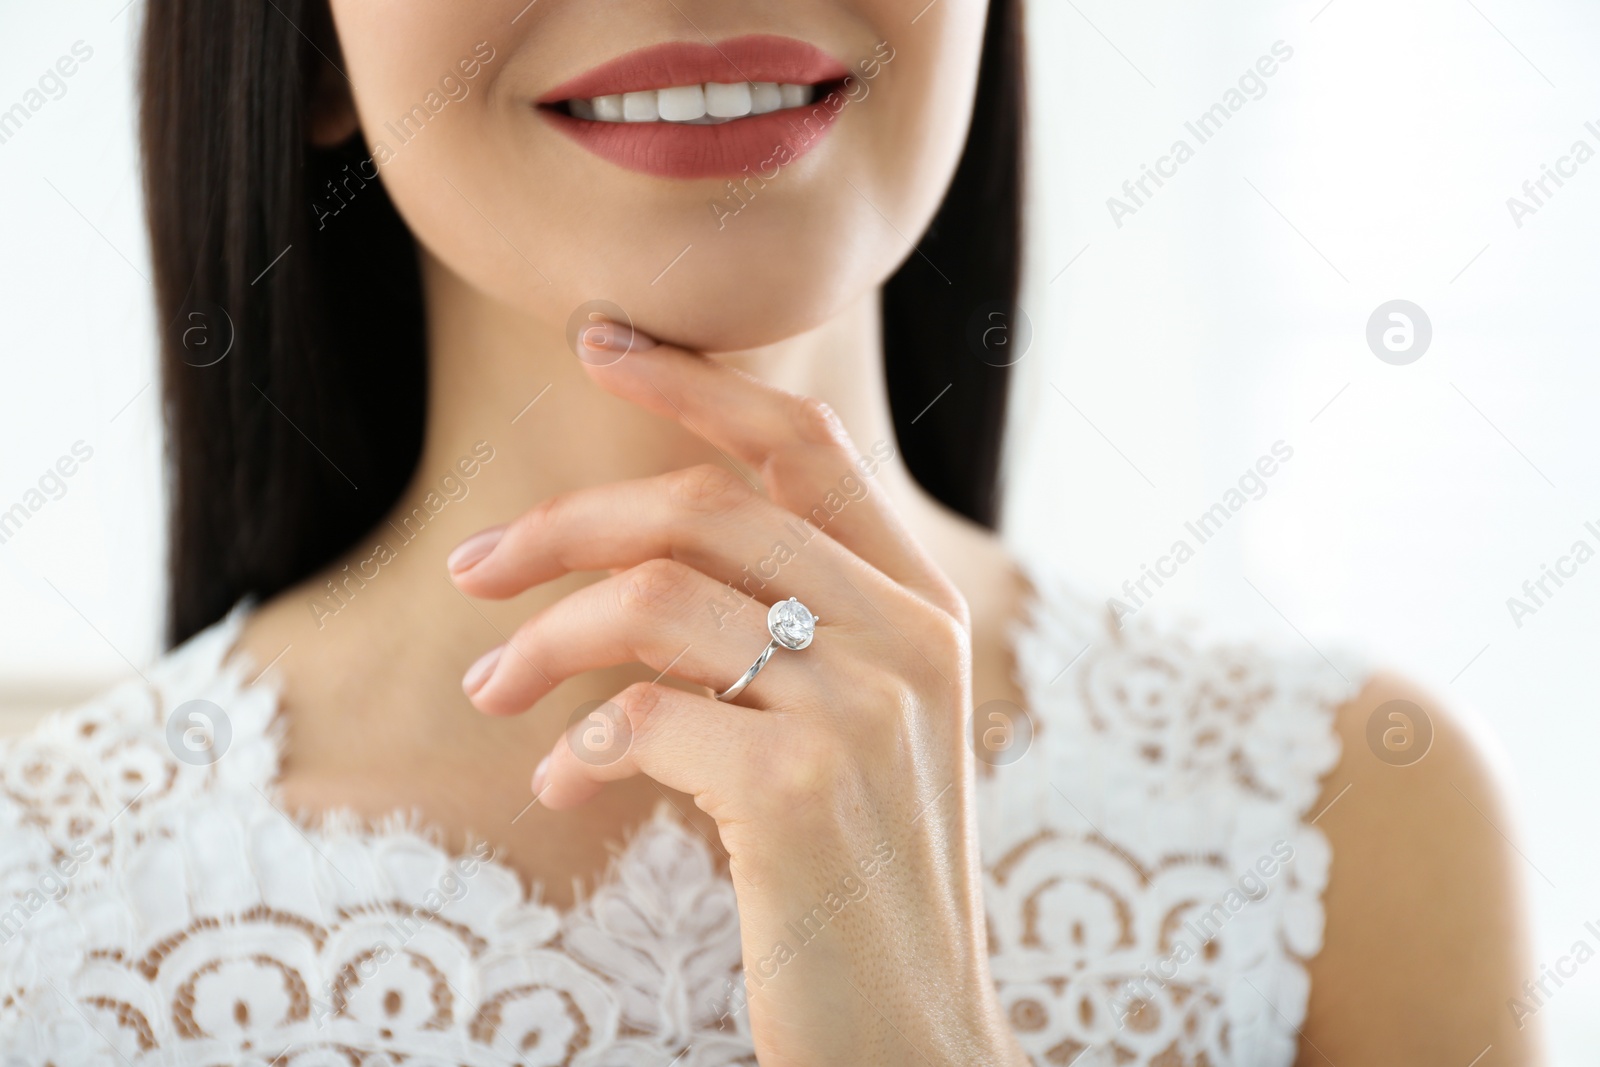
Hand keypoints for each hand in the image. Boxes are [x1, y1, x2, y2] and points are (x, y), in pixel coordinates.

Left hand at [449, 325, 1024, 1065]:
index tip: (598, 342)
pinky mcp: (800, 791)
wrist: (911, 1038)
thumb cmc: (857, 880)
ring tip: (487, 688)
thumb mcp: (850, 732)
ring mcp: (862, 710)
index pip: (804, 443)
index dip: (696, 378)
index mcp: (922, 607)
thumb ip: (784, 635)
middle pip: (702, 506)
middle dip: (563, 523)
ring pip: (656, 601)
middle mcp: (907, 637)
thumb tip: (627, 574)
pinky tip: (563, 784)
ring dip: (542, 640)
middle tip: (471, 571)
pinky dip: (578, 743)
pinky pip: (641, 717)